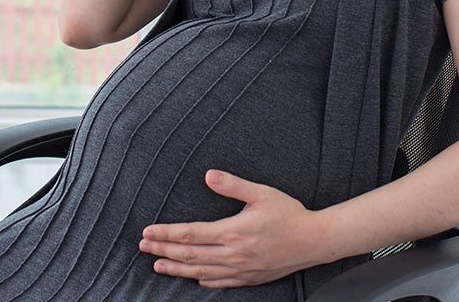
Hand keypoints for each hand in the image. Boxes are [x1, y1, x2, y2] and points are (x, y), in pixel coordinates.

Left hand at [138, 169, 322, 287]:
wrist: (314, 241)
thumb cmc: (289, 214)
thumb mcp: (261, 193)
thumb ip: (233, 185)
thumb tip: (209, 175)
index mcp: (232, 232)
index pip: (190, 234)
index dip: (166, 234)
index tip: (147, 232)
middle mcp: (233, 254)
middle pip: (190, 255)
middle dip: (163, 251)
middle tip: (143, 247)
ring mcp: (240, 270)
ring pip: (200, 272)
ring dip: (176, 269)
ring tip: (157, 266)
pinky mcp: (249, 278)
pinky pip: (220, 283)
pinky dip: (203, 280)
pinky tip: (193, 278)